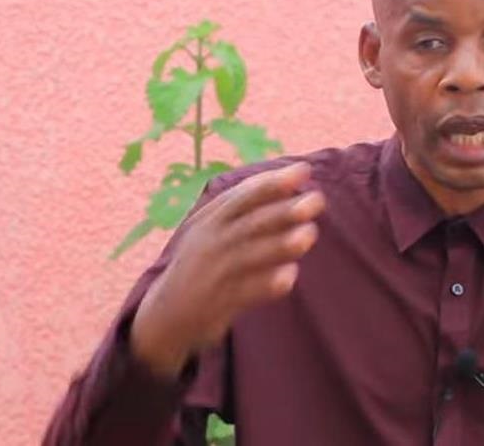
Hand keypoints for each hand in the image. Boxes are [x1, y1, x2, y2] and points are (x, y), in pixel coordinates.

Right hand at [130, 162, 325, 377]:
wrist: (166, 313)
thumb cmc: (202, 260)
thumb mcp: (212, 228)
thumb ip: (244, 206)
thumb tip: (290, 184)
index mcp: (211, 219)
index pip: (244, 196)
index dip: (273, 182)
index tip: (303, 170)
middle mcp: (212, 242)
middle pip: (251, 223)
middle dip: (284, 210)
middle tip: (317, 200)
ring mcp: (215, 273)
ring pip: (250, 255)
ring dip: (280, 244)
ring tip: (309, 234)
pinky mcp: (219, 303)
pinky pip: (246, 292)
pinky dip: (267, 284)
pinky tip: (290, 276)